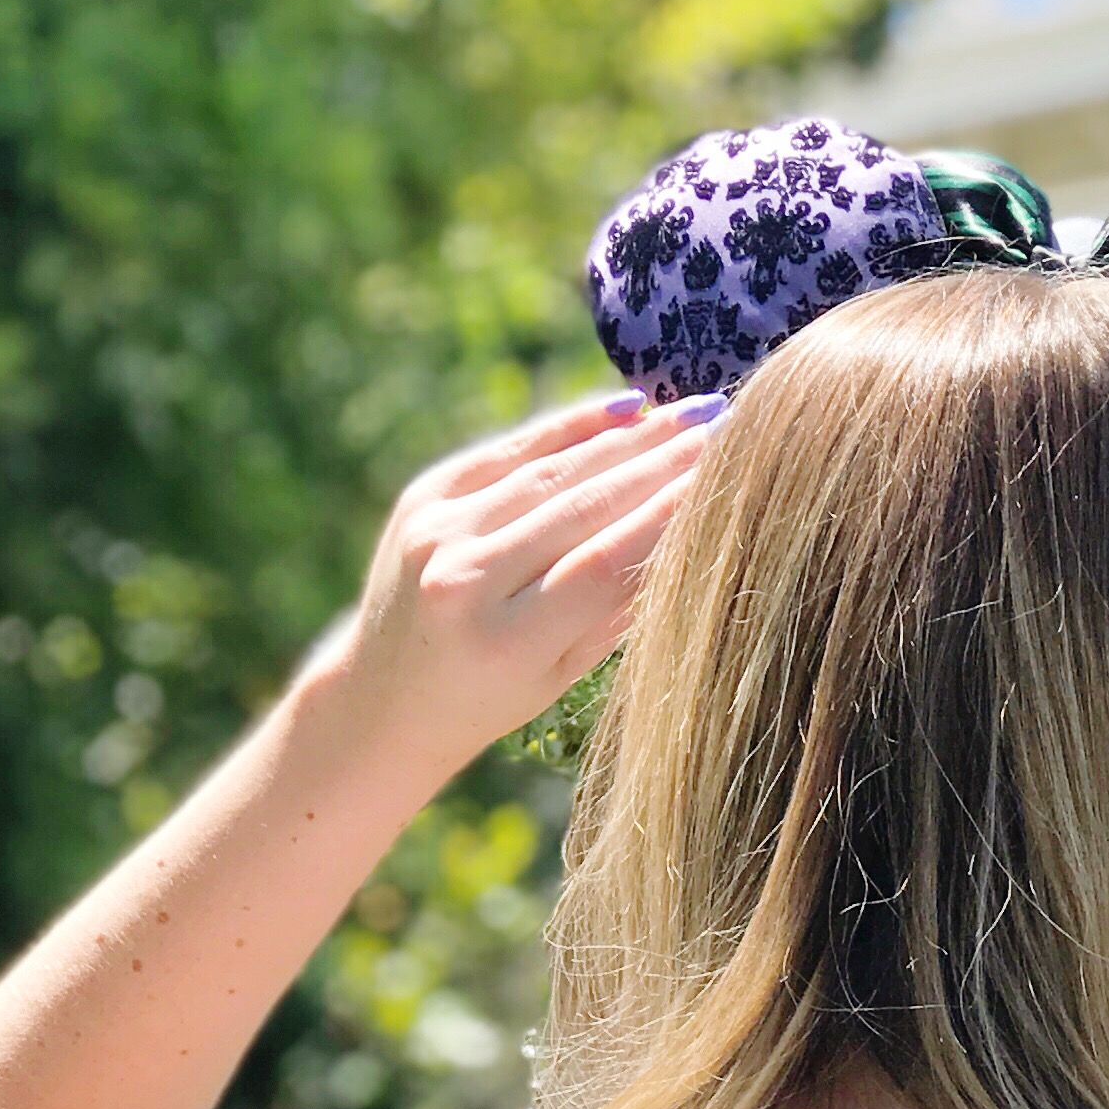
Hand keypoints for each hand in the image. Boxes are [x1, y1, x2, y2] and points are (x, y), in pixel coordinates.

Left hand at [316, 388, 718, 789]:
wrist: (380, 697)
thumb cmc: (490, 700)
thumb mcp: (561, 674)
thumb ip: (618, 606)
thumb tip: (692, 527)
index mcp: (503, 644)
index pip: (605, 564)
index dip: (670, 518)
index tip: (728, 481)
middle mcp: (462, 579)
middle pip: (584, 507)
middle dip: (662, 464)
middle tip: (728, 430)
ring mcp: (436, 531)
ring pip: (552, 470)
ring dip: (630, 438)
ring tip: (695, 414)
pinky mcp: (422, 495)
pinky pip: (509, 450)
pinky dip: (570, 426)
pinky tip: (628, 409)